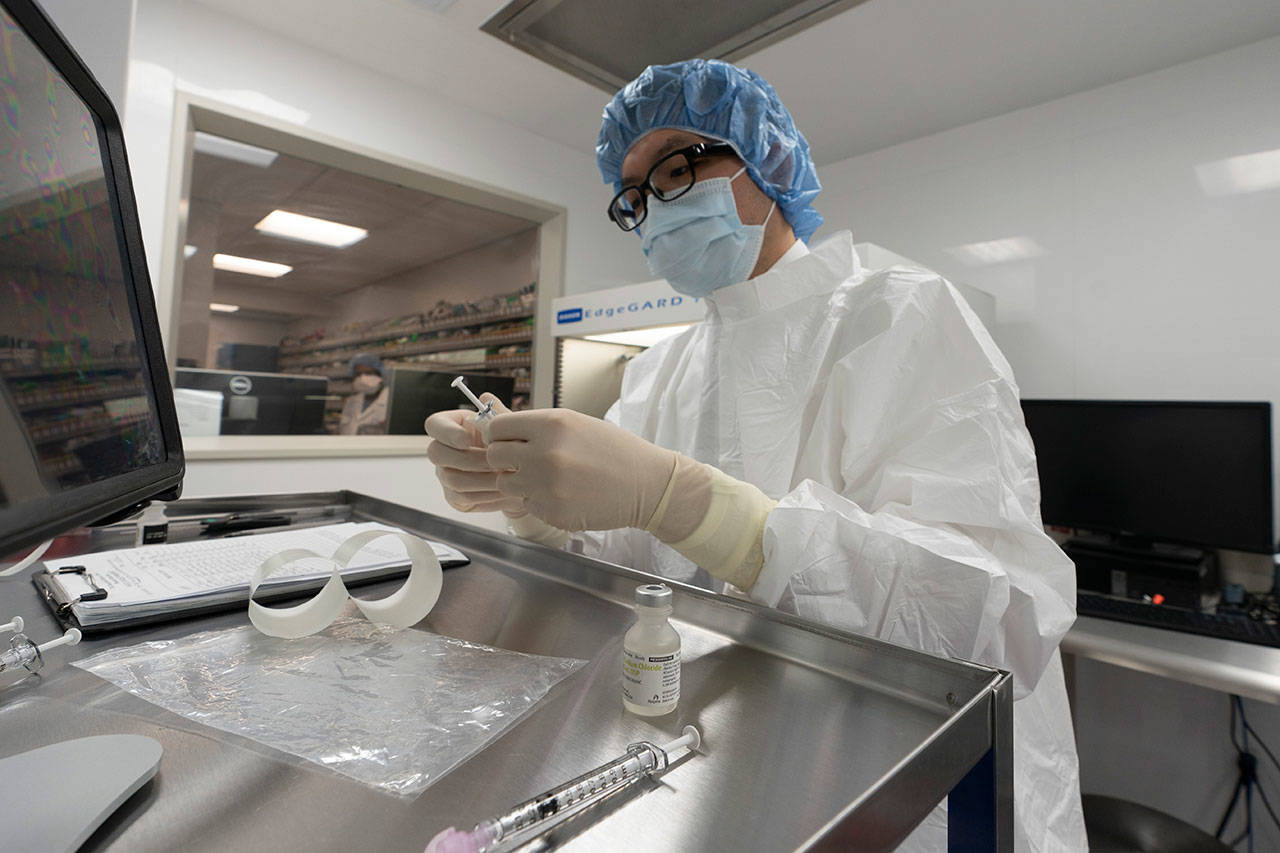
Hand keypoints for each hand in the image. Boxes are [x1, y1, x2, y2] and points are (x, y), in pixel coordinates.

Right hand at [424, 395, 524, 514]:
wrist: (522, 475)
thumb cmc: (509, 446)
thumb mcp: (508, 429)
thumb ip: (499, 415)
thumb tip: (486, 398)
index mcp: (453, 426)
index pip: (434, 424)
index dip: (447, 432)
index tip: (467, 439)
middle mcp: (444, 450)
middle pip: (436, 453)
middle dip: (468, 458)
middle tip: (494, 460)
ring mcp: (446, 474)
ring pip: (452, 478)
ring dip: (482, 478)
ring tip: (506, 475)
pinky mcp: (455, 496)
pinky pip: (464, 497)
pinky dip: (487, 493)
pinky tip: (504, 489)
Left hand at [484, 408, 676, 531]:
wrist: (646, 484)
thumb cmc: (613, 450)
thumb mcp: (575, 423)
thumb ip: (535, 425)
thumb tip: (492, 422)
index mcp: (551, 424)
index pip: (496, 428)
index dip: (498, 435)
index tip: (507, 440)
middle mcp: (545, 453)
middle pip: (494, 456)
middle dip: (505, 459)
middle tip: (523, 461)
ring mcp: (547, 486)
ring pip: (506, 484)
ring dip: (520, 482)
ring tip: (547, 478)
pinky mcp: (552, 512)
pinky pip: (527, 504)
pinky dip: (539, 501)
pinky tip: (564, 494)